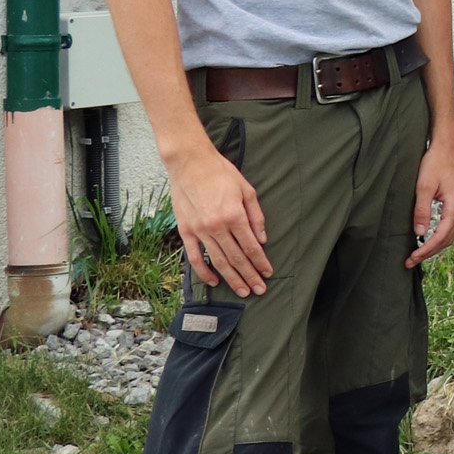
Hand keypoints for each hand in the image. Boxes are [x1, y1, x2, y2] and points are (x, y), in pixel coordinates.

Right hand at [166, 141, 270, 296]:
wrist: (189, 163)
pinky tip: (214, 281)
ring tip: (243, 290)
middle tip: (259, 290)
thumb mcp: (247, 190)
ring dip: (231, 278)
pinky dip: (204, 271)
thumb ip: (256, 217)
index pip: (251, 246)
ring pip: (218, 261)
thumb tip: (262, 239)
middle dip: (249, 276)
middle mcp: (217, 226)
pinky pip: (194, 256)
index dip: (261, 262)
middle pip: (236, 258)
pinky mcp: (185, 230)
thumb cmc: (221, 173)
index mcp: (234, 215)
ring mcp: (199, 230)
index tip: (268, 273)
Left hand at [408, 133, 453, 264]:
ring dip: (435, 246)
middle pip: (447, 240)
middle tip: (411, 261)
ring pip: (450, 235)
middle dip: (429, 252)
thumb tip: (419, 233)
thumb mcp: (424, 187)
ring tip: (417, 254)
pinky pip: (450, 227)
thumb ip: (422, 211)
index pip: (441, 236)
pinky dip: (439, 237)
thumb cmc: (435, 163)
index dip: (426, 249)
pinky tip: (427, 240)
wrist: (447, 148)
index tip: (412, 257)